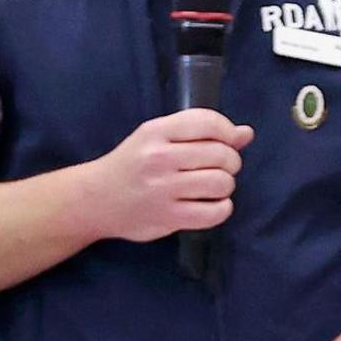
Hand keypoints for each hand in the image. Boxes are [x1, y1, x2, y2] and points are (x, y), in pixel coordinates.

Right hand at [74, 107, 249, 246]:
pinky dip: (221, 208)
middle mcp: (159, 158)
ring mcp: (163, 189)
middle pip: (221, 154)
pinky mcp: (168, 217)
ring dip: (225, 186)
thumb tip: (246, 133)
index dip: (228, 131)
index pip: (207, 122)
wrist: (95, 200)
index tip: (228, 142)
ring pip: (222, 183)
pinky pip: (215, 212)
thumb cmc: (132, 165)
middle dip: (230, 161)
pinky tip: (210, 205)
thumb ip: (199, 133)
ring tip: (212, 187)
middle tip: (219, 167)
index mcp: (155, 132)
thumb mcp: (157, 139)